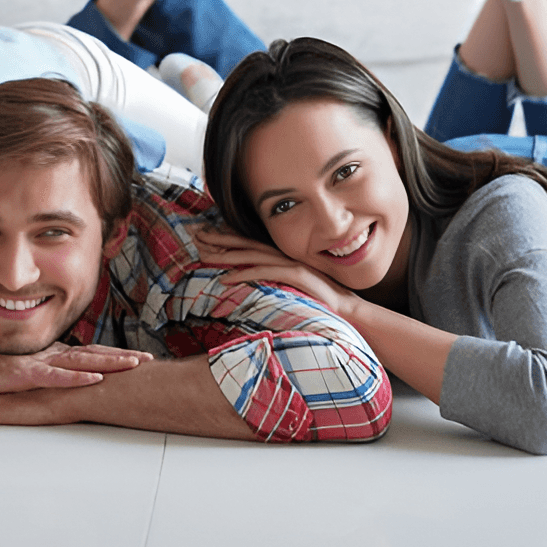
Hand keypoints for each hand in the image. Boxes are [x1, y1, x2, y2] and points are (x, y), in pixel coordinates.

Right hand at [0, 334, 150, 393]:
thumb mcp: (14, 374)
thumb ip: (33, 375)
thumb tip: (49, 381)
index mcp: (45, 356)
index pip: (84, 354)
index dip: (109, 355)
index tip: (133, 358)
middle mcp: (46, 356)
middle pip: (91, 354)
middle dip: (121, 356)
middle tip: (149, 358)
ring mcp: (36, 364)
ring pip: (80, 361)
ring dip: (108, 363)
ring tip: (133, 364)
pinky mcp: (24, 375)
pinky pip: (56, 376)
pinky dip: (77, 377)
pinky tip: (95, 379)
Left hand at [194, 229, 359, 315]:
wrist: (349, 310)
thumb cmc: (321, 301)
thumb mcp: (293, 288)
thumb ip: (275, 282)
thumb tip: (253, 283)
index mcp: (283, 257)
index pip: (250, 244)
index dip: (228, 238)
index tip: (206, 235)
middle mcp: (284, 257)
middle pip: (246, 244)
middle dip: (220, 239)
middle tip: (197, 235)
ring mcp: (290, 265)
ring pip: (251, 255)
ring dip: (226, 254)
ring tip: (204, 254)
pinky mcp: (295, 276)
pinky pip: (263, 273)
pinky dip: (243, 274)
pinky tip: (225, 279)